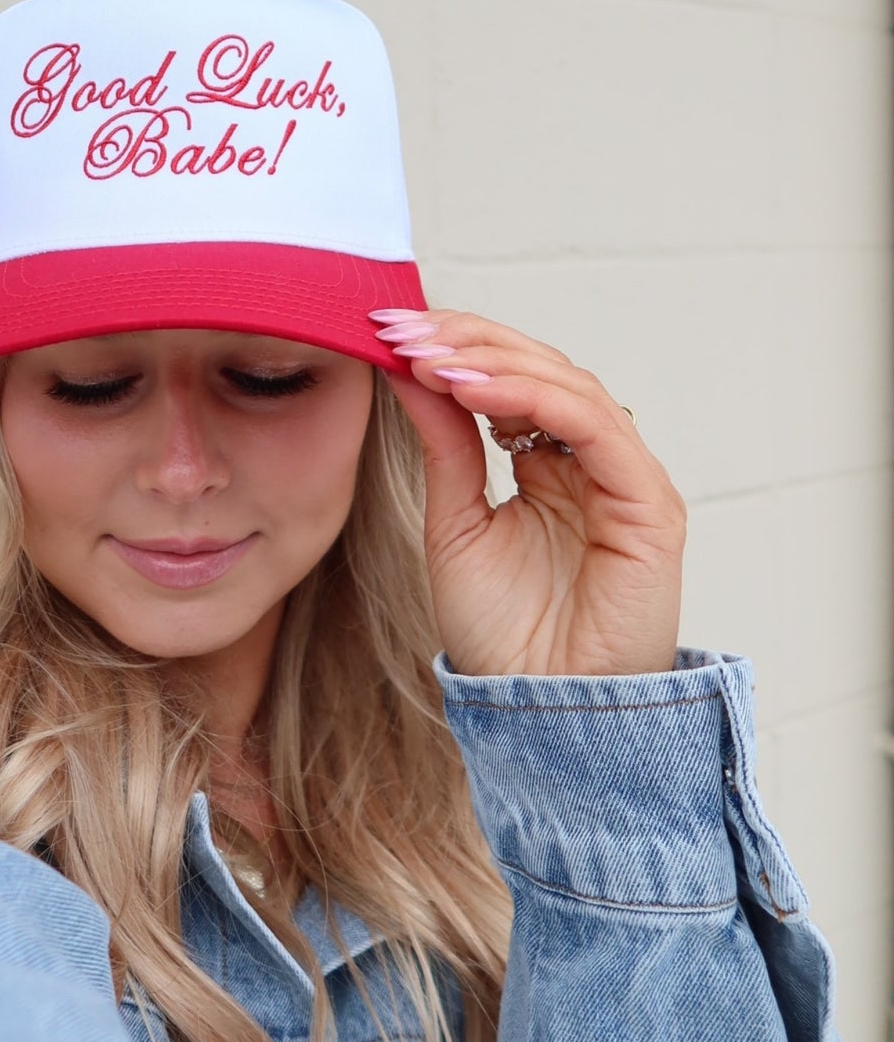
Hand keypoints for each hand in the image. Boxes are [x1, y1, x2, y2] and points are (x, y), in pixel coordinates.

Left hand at [370, 307, 685, 677]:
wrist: (537, 713)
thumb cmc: (501, 632)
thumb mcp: (454, 521)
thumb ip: (443, 445)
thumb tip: (407, 368)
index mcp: (552, 465)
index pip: (511, 379)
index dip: (456, 347)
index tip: (390, 330)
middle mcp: (592, 464)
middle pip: (541, 371)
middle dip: (468, 341)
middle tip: (403, 328)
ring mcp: (625, 480)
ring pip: (570, 388)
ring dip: (494, 362)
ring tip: (429, 356)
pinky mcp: (650, 505)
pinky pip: (596, 430)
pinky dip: (533, 399)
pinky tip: (471, 389)